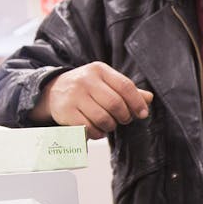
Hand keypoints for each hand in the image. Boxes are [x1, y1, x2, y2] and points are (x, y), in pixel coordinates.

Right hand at [36, 63, 153, 137]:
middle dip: (124, 116)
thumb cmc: (86, 88)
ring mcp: (74, 95)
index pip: (125, 86)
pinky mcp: (66, 111)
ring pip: (103, 118)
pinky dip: (97, 133)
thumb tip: (149, 98)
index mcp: (100, 70)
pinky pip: (89, 128)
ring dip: (110, 126)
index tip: (143, 114)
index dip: (137, 102)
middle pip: (116, 104)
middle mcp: (86, 80)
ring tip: (108, 124)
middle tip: (122, 120)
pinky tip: (97, 130)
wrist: (53, 91)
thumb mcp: (105, 83)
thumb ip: (127, 91)